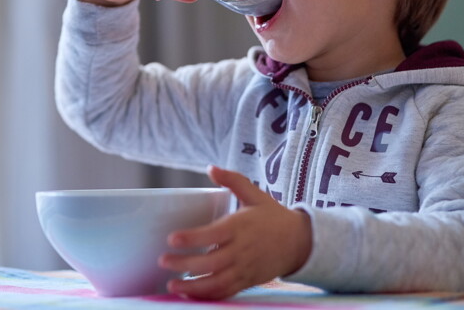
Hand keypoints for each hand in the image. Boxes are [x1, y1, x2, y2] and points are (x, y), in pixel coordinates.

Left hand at [158, 166, 311, 299]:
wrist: (300, 242)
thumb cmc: (273, 216)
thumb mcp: (255, 194)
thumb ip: (232, 180)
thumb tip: (211, 168)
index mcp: (240, 226)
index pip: (213, 234)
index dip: (192, 238)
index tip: (172, 239)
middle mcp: (242, 249)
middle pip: (211, 261)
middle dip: (185, 264)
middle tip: (163, 261)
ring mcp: (245, 268)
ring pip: (217, 282)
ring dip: (193, 286)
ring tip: (172, 285)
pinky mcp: (247, 281)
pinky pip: (226, 292)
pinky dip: (208, 296)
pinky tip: (190, 294)